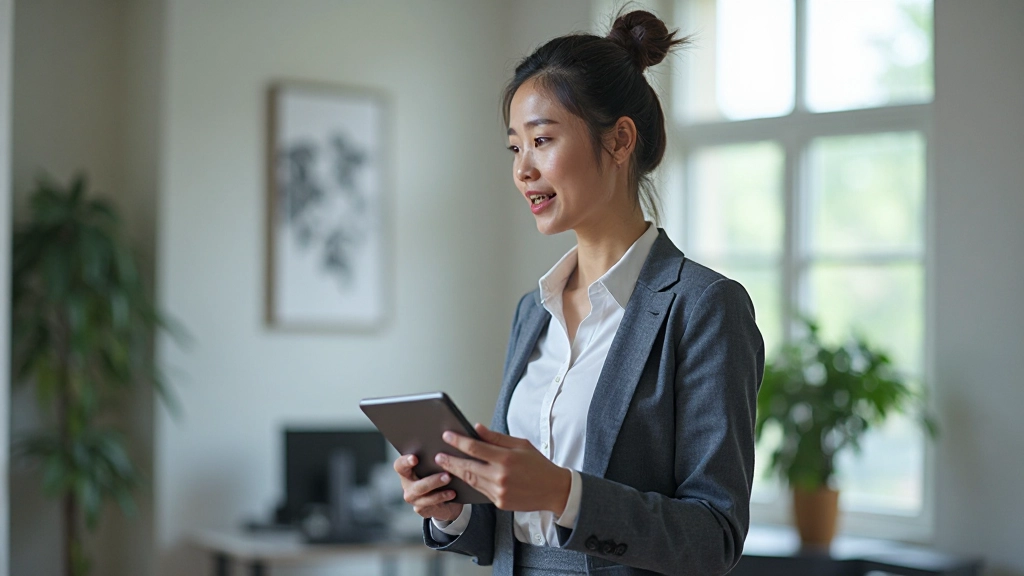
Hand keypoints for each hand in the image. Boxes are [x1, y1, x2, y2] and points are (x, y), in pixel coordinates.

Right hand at [393, 454, 463, 521]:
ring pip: (426, 497)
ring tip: (453, 488)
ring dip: (440, 493)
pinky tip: (453, 494)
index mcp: (405, 471)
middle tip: (447, 476)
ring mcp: (413, 499)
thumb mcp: (433, 464)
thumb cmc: (436, 472)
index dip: (405, 462)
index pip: (400, 465)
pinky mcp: (421, 509)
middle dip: (433, 481)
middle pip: (417, 485)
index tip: (415, 458)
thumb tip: (446, 449)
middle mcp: (407, 485)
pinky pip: (433, 505)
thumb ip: (434, 459)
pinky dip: (443, 499)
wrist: (441, 495)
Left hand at [436, 423, 571, 514]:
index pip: (475, 447)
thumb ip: (497, 437)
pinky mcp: (500, 503)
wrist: (554, 490)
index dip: (458, 441)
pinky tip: (462, 477)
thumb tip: (477, 428)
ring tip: (445, 465)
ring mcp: (499, 492)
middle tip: (438, 455)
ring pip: (471, 480)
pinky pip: (480, 491)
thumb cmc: (539, 464)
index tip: (447, 435)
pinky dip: (470, 483)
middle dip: (450, 460)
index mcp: (507, 458)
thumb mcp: (521, 444)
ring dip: (456, 473)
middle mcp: (501, 476)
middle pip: (468, 467)